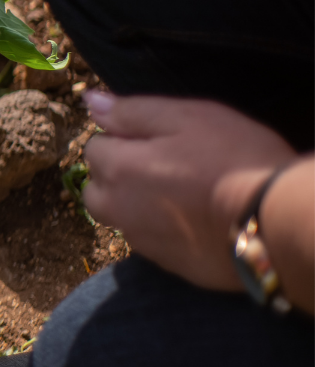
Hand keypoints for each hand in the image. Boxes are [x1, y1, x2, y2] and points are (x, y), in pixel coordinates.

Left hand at [83, 91, 298, 291]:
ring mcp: (143, 242)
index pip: (94, 148)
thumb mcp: (186, 118)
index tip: (154, 139)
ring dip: (133, 205)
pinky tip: (191, 220)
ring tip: (176, 194)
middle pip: (96, 189)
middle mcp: (120, 209)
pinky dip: (159, 229)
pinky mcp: (169, 265)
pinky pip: (149, 242)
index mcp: (119, 169)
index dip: (121, 139)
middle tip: (159, 166)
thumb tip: (90, 101)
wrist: (276, 221)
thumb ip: (132, 111)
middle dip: (114, 176)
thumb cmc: (234, 159)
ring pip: (119, 219)